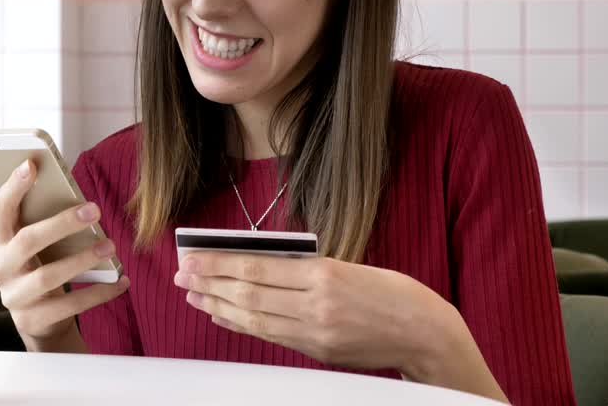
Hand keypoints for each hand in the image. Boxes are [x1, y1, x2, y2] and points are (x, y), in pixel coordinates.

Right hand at [0, 158, 130, 350]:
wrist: (39, 320)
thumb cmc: (40, 266)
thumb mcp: (36, 244)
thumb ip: (43, 220)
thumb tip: (74, 195)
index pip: (0, 209)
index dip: (13, 187)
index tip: (32, 165)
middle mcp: (1, 268)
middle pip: (27, 241)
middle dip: (61, 223)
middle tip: (94, 210)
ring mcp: (15, 297)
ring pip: (48, 276)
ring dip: (82, 259)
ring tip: (110, 246)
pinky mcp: (33, 320)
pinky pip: (70, 306)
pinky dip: (99, 292)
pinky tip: (121, 281)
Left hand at [174, 253, 506, 400]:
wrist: (425, 334)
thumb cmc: (393, 293)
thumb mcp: (350, 266)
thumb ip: (306, 269)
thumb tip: (260, 265)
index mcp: (324, 274)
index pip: (257, 267)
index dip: (219, 264)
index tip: (193, 257)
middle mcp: (315, 305)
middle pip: (248, 293)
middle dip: (210, 284)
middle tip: (182, 276)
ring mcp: (315, 333)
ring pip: (254, 318)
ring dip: (219, 305)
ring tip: (195, 296)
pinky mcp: (317, 351)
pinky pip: (270, 335)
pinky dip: (242, 324)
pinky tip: (225, 315)